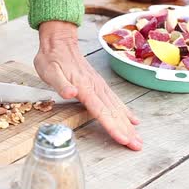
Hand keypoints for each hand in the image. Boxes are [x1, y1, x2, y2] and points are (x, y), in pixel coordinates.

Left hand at [34, 21, 141, 150]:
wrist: (59, 43)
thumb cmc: (52, 59)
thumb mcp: (49, 71)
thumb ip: (61, 84)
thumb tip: (71, 93)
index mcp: (84, 87)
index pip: (100, 111)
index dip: (112, 126)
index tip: (122, 138)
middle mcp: (95, 87)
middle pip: (113, 113)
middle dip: (126, 131)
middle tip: (137, 146)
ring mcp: (99, 86)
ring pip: (117, 109)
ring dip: (128, 125)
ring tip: (138, 139)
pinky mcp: (99, 85)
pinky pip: (116, 101)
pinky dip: (126, 112)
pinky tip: (133, 121)